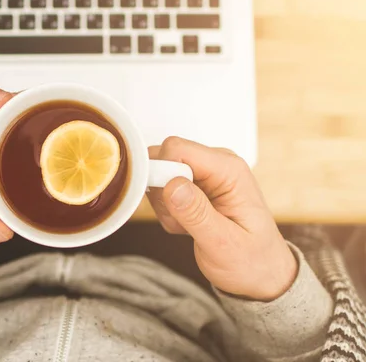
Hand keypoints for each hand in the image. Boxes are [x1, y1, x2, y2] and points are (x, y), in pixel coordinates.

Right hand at [148, 138, 296, 301]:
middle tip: (180, 221)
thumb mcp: (225, 245)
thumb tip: (172, 184)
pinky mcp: (195, 182)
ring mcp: (205, 172)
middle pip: (165, 157)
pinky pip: (163, 185)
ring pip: (161, 172)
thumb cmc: (252, 262)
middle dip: (162, 192)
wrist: (262, 275)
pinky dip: (167, 209)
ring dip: (164, 204)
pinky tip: (187, 225)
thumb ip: (196, 214)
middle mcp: (217, 164)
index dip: (162, 173)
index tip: (167, 204)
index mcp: (229, 170)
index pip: (177, 149)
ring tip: (187, 227)